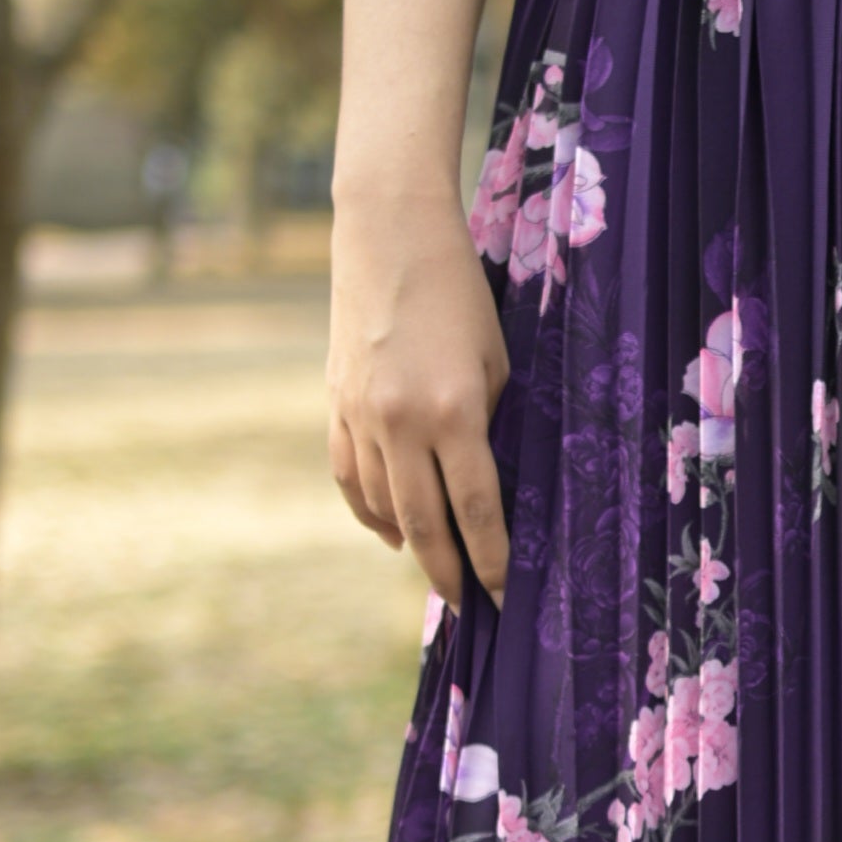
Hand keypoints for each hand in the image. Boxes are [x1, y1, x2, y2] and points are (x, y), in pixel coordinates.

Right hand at [326, 182, 510, 606]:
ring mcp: (361, 417)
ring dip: (411, 542)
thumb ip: (490, 423)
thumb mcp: (495, 360)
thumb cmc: (461, 294)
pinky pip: (349, 477)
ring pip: (382, 505)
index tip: (505, 595)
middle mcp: (401, 424)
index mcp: (454, 412)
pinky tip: (391, 531)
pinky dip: (369, 511)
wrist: (389, 236)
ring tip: (438, 569)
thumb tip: (486, 483)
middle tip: (471, 606)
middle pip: (425, 523)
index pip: (476, 510)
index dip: (491, 560)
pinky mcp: (336, 404)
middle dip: (449, 571)